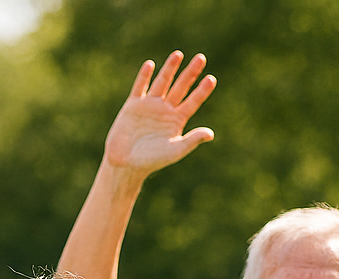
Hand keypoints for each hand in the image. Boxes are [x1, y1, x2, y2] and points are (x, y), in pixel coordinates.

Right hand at [103, 52, 215, 178]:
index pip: (193, 102)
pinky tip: (150, 65)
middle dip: (190, 73)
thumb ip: (192, 140)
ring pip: (162, 83)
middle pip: (180, 87)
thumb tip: (210, 134)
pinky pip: (139, 88)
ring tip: (178, 54)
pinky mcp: (133, 105)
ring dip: (170, 69)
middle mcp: (165, 110)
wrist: (126, 163)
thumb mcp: (175, 150)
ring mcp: (149, 106)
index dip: (202, 91)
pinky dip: (144, 76)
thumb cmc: (152, 160)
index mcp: (177, 121)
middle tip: (201, 58)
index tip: (211, 79)